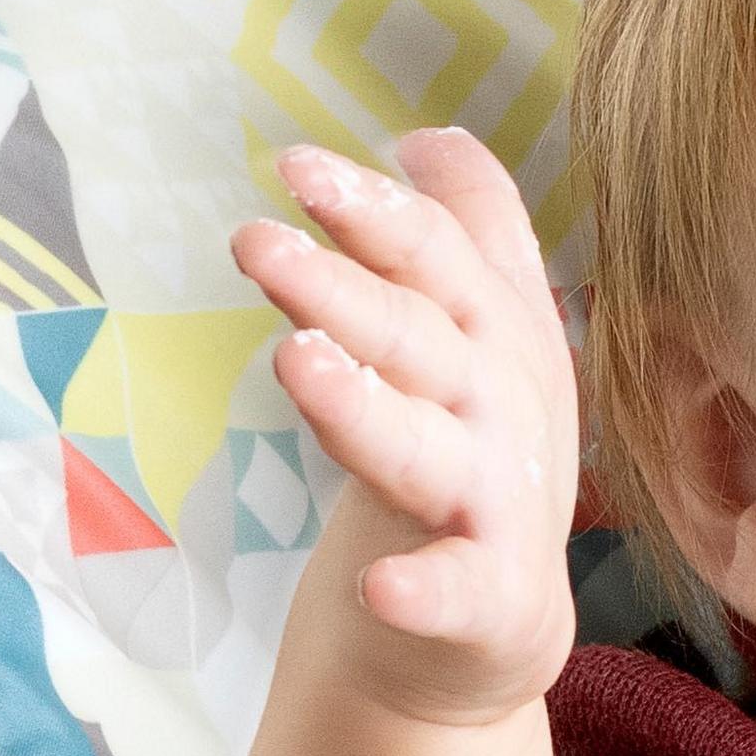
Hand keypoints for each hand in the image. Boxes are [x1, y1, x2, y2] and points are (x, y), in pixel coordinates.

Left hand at [228, 129, 583, 724]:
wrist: (499, 616)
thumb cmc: (475, 452)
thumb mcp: (488, 332)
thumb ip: (467, 232)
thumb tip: (426, 138)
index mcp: (493, 332)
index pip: (433, 253)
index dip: (371, 208)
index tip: (294, 166)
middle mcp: (498, 407)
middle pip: (415, 336)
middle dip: (342, 288)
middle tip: (256, 246)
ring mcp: (496, 503)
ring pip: (423, 449)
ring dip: (364, 410)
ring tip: (299, 365)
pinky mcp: (490, 598)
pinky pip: (459, 593)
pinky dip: (425, 592)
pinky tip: (379, 586)